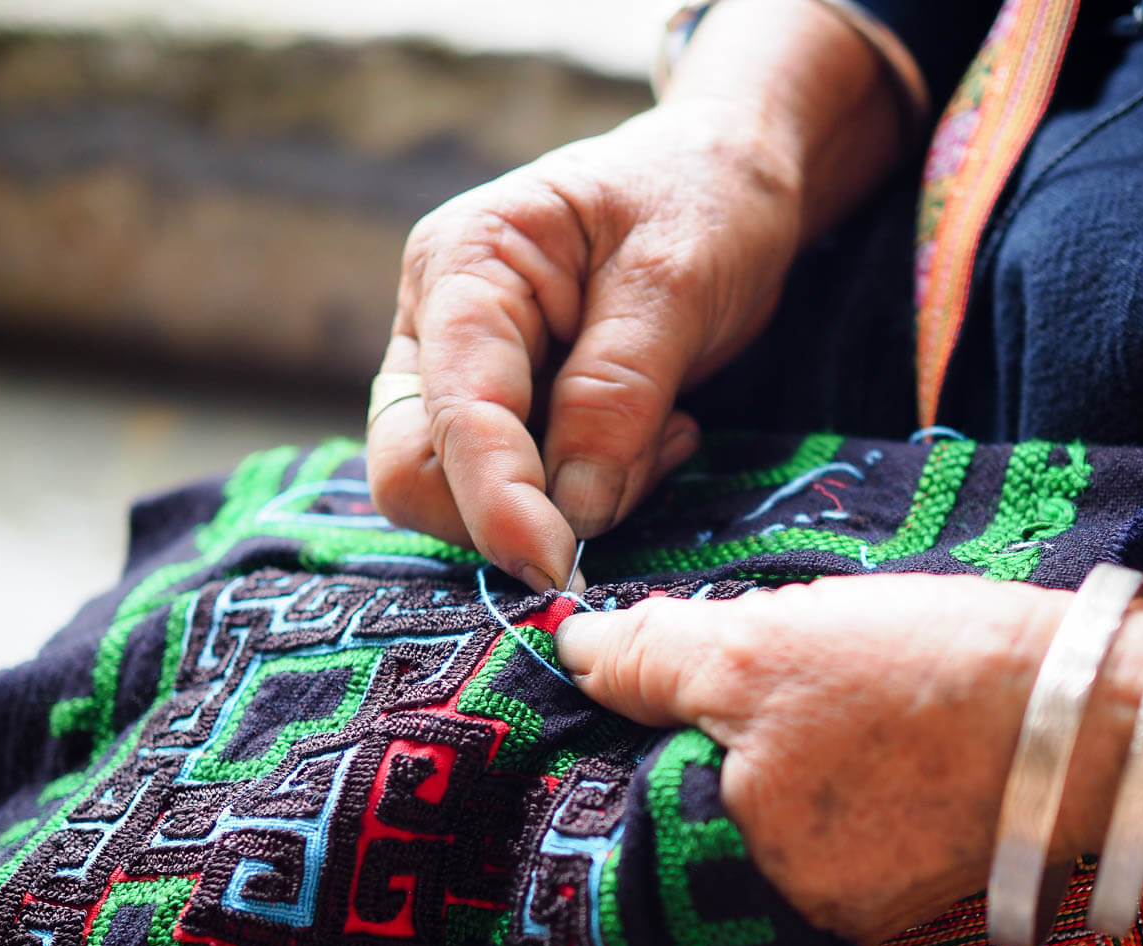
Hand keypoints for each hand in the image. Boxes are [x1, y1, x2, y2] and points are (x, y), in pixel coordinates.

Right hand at [365, 0, 904, 591]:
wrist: (728, 180)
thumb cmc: (703, 203)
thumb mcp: (674, 282)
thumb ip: (617, 395)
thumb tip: (572, 512)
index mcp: (465, 264)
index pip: (451, 412)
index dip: (498, 503)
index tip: (559, 568)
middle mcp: (440, 323)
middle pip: (414, 471)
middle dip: (513, 514)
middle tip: (630, 484)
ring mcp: (465, 372)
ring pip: (464, 494)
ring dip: (569, 502)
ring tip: (664, 434)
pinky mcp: (509, 413)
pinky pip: (524, 491)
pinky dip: (592, 491)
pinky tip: (656, 437)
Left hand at [555, 576, 1074, 945]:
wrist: (1090, 710)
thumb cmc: (921, 676)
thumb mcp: (762, 643)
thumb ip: (652, 655)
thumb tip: (571, 651)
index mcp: (740, 860)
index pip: (652, 790)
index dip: (665, 716)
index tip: (698, 669)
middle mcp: (793, 909)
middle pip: (720, 801)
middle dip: (737, 732)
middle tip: (801, 672)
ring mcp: (862, 905)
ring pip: (785, 806)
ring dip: (798, 748)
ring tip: (859, 693)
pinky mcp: (916, 882)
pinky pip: (849, 820)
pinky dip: (853, 768)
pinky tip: (893, 722)